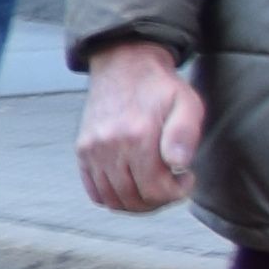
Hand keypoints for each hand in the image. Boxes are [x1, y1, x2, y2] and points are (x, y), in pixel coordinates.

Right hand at [80, 37, 204, 214]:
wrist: (123, 66)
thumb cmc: (160, 88)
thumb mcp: (186, 103)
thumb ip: (185, 134)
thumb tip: (179, 165)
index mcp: (137, 136)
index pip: (154, 190)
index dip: (176, 193)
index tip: (186, 178)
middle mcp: (109, 146)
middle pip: (133, 200)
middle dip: (158, 200)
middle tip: (171, 184)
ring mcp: (92, 150)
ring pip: (112, 200)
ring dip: (137, 202)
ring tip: (153, 185)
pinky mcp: (82, 151)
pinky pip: (95, 191)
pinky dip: (114, 197)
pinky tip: (132, 183)